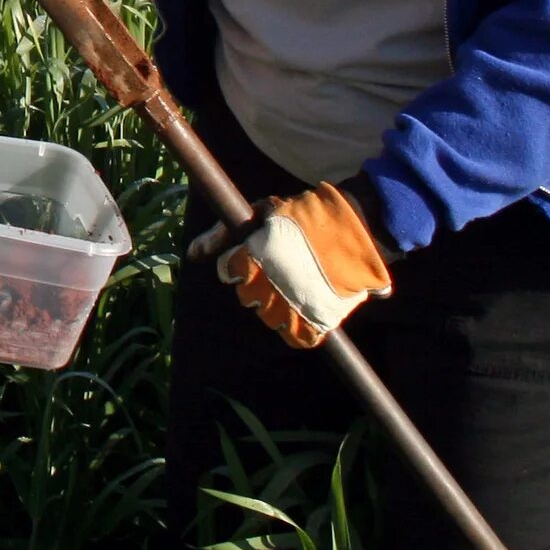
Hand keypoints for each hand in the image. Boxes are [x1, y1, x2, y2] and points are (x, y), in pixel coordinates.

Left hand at [186, 183, 393, 348]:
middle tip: (278, 271)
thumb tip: (192, 254)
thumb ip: (223, 233)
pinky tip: (304, 309)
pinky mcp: (318, 320)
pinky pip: (296, 338)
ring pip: (269, 319)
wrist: (357, 227)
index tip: (256, 258)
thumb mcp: (262, 211)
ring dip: (277, 306)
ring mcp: (292, 305)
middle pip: (248, 298)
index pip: (229, 273)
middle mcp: (268, 285)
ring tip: (293, 287)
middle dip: (258, 286)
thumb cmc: (306, 215)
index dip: (240, 266)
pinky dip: (298, 328)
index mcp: (252, 257)